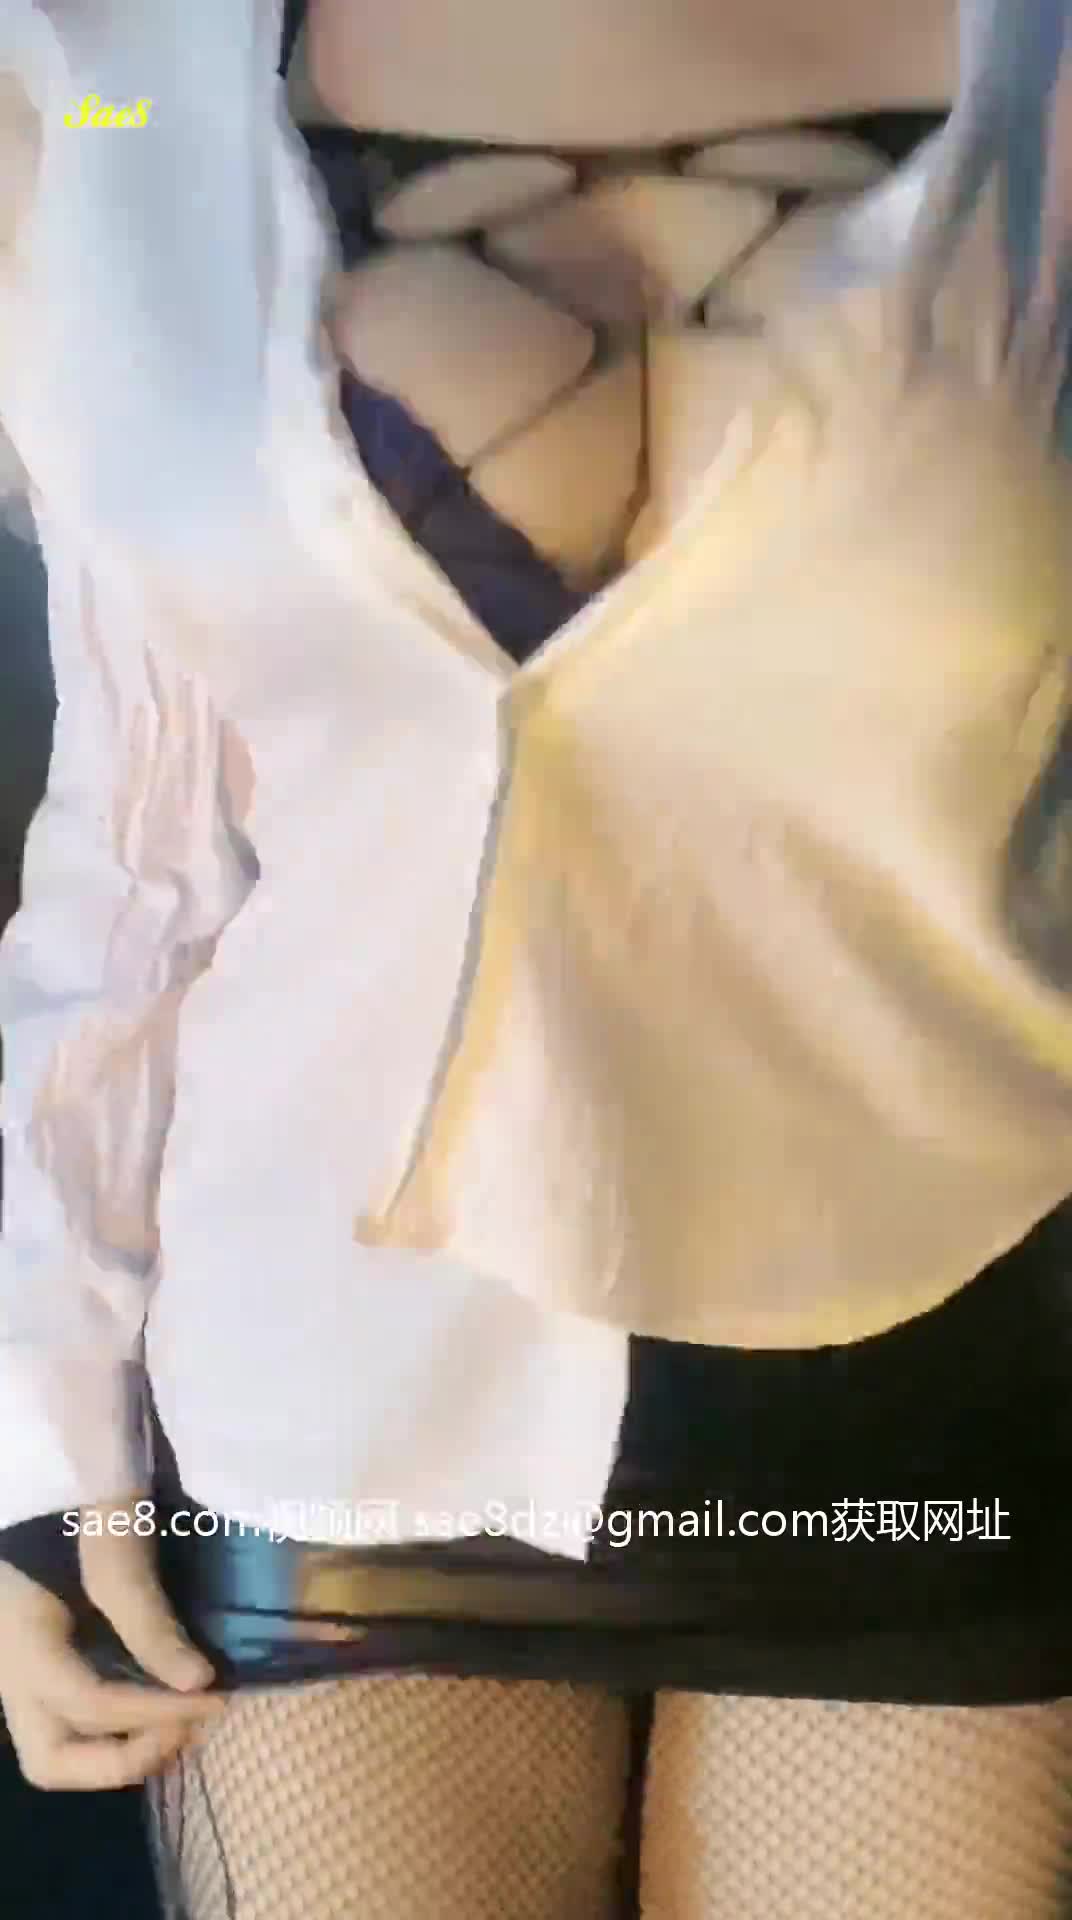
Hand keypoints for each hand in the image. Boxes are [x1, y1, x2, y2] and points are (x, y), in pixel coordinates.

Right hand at [0, 1496, 224, 1789]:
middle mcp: (12, 1662)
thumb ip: (146, 1613)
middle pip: (52, 1757)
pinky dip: (122, 1721)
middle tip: (189, 1723)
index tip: (218, 1696)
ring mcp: (26, 1660)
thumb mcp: (114, 1533)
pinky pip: (76, 1712)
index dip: (156, 1711)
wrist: (56, 1436)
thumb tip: (198, 1685)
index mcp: (20, 1633)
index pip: (86, 1703)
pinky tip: (167, 1690)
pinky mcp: (48, 1649)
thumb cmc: (79, 1471)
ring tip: (186, 1714)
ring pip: (61, 1742)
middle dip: (123, 1759)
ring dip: (125, 1746)